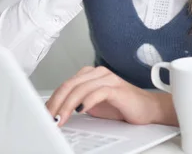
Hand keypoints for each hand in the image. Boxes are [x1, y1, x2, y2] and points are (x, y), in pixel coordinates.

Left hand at [45, 66, 177, 126]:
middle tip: (48, 117)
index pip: (65, 85)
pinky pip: (98, 92)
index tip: (43, 114)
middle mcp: (97, 73)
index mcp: (89, 75)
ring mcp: (107, 79)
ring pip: (80, 89)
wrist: (148, 109)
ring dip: (67, 106)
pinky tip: (80, 110)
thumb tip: (56, 113)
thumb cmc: (121, 107)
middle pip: (69, 85)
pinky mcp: (117, 88)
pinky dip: (87, 101)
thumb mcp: (94, 106)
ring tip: (60, 118)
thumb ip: (77, 104)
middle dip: (56, 103)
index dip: (52, 100)